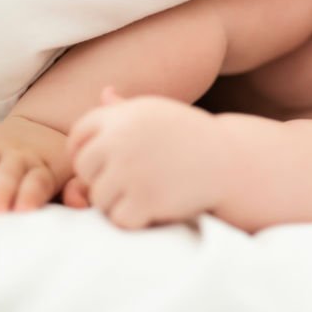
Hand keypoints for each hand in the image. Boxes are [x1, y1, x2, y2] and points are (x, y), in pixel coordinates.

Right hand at [0, 114, 72, 211]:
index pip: (40, 179)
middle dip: (1, 188)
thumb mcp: (73, 174)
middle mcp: (20, 155)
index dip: (32, 193)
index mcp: (46, 166)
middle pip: (10, 171)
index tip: (24, 208)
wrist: (40, 128)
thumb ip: (77, 189)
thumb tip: (79, 200)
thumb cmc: (54, 165)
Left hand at [66, 87, 223, 229]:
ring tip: (146, 192)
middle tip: (128, 181)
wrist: (232, 162)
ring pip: (98, 197)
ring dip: (117, 202)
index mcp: (125, 115)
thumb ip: (127, 109)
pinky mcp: (144, 200)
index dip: (83, 150)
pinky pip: (119, 219)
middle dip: (100, 178)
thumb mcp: (162, 115)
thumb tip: (104, 92)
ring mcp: (132, 171)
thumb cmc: (194, 138)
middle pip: (84, 168)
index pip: (79, 133)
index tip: (101, 161)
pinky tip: (154, 207)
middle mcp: (123, 138)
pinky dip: (135, 219)